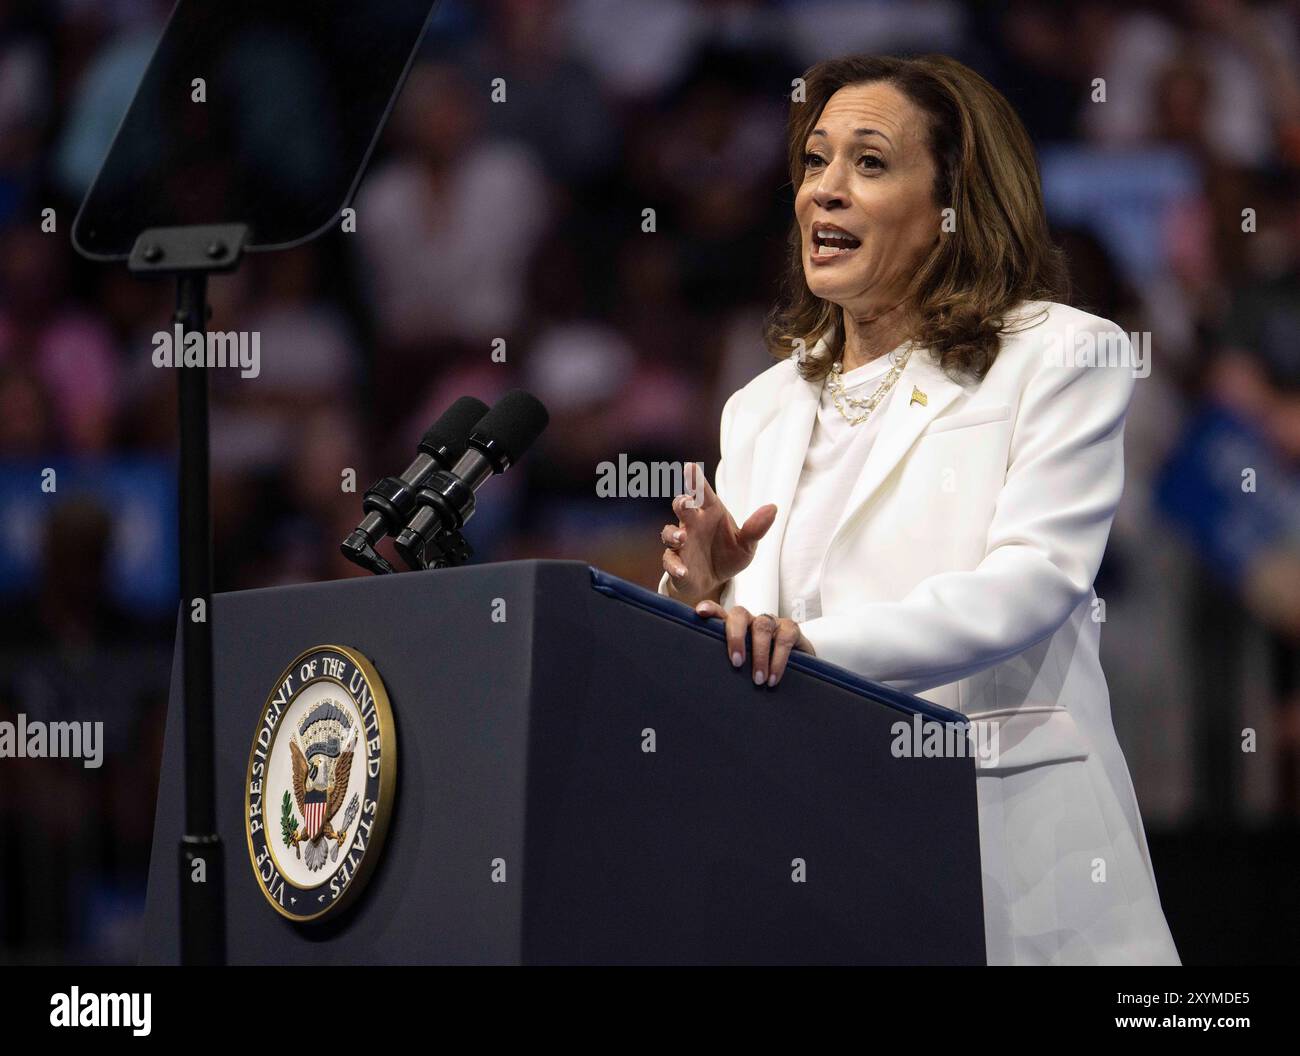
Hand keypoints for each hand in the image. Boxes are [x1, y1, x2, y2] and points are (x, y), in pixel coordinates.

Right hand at [661, 462, 776, 606]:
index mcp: (710, 513)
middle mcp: (693, 524)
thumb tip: (773, 507)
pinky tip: (683, 571)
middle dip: (681, 502)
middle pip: (681, 507)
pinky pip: (670, 562)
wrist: (715, 582)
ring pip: (669, 533)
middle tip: (685, 502)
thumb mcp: (747, 544)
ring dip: (673, 534)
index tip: (690, 467)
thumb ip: (756, 528)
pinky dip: (675, 566)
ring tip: (682, 537)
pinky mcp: (676, 563)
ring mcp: (682, 544)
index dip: (696, 480)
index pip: (702, 493)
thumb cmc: (729, 555)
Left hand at [692, 600, 813, 686]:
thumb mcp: (744, 664)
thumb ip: (729, 664)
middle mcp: (752, 620)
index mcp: (736, 627)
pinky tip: (773, 678)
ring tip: (758, 680)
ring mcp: (772, 622)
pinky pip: (784, 639)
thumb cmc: (762, 667)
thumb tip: (708, 680)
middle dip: (736, 637)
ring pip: (762, 627)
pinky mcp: (791, 629)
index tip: (701, 612)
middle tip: (736, 662)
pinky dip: (778, 661)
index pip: (720, 613)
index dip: (711, 609)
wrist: (799, 666)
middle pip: (740, 615)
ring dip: (759, 655)